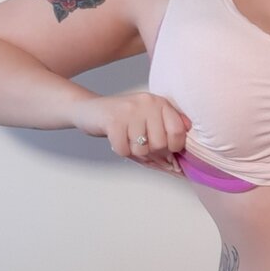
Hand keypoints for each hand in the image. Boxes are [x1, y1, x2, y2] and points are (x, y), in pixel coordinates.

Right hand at [71, 92, 191, 175]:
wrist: (91, 110)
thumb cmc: (124, 120)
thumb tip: (178, 167)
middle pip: (160, 144)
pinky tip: (117, 139)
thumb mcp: (149, 122)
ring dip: (133, 152)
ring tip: (127, 139)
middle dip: (151, 152)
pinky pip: (124, 150)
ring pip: (142, 149)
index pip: (178, 132)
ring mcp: (130, 110)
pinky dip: (120, 150)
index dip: (173, 147)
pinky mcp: (113, 120)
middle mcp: (148, 103)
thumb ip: (166, 137)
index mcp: (161, 103)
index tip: (164, 148)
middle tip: (139, 144)